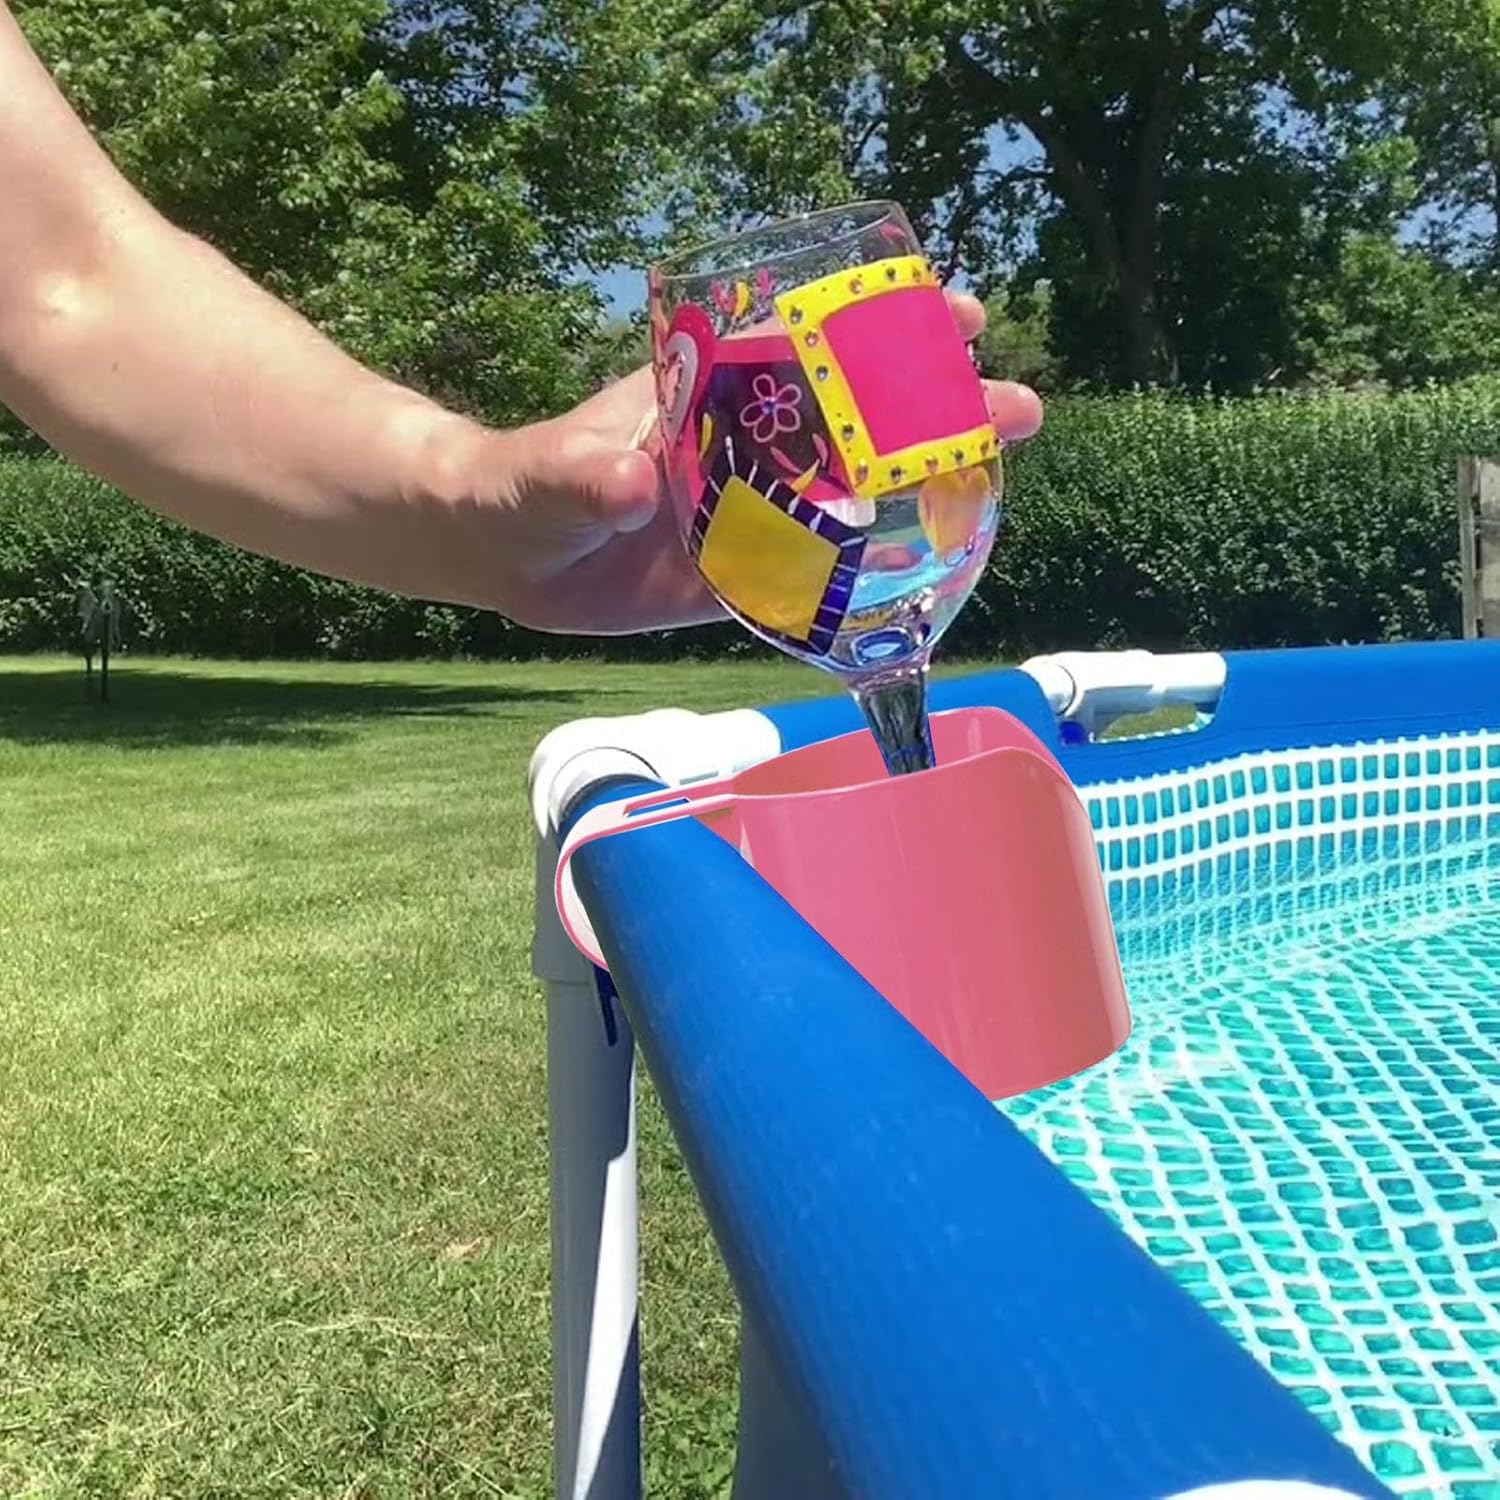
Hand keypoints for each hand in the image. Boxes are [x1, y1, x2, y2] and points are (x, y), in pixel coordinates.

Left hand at [480, 291, 1043, 634]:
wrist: (501, 554)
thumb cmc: (520, 489)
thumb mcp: (549, 476)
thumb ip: (583, 475)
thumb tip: (632, 480)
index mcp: (709, 395)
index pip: (809, 344)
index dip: (883, 326)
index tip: (954, 314)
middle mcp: (744, 446)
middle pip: (853, 417)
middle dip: (934, 405)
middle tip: (1017, 405)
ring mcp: (750, 510)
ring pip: (850, 493)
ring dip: (921, 486)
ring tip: (999, 480)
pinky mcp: (740, 573)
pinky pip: (816, 574)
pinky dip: (867, 575)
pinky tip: (926, 580)